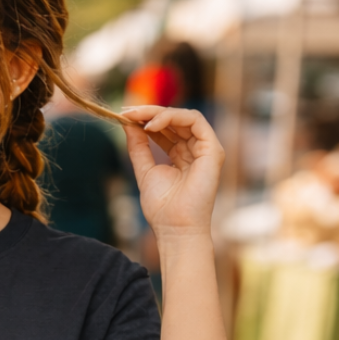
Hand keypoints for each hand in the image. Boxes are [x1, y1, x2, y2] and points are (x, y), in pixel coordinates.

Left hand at [121, 106, 223, 240]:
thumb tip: (127, 124)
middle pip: (175, 120)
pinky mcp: (213, 149)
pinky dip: (172, 117)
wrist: (175, 227)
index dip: (146, 120)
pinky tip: (151, 126)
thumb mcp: (144, 170)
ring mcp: (206, 149)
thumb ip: (138, 147)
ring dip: (158, 113)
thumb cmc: (162, 207)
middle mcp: (196, 150)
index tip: (125, 117)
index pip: (166, 129)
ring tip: (137, 118)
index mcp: (181, 155)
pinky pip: (195, 120)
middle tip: (128, 112)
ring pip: (184, 116)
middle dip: (150, 113)